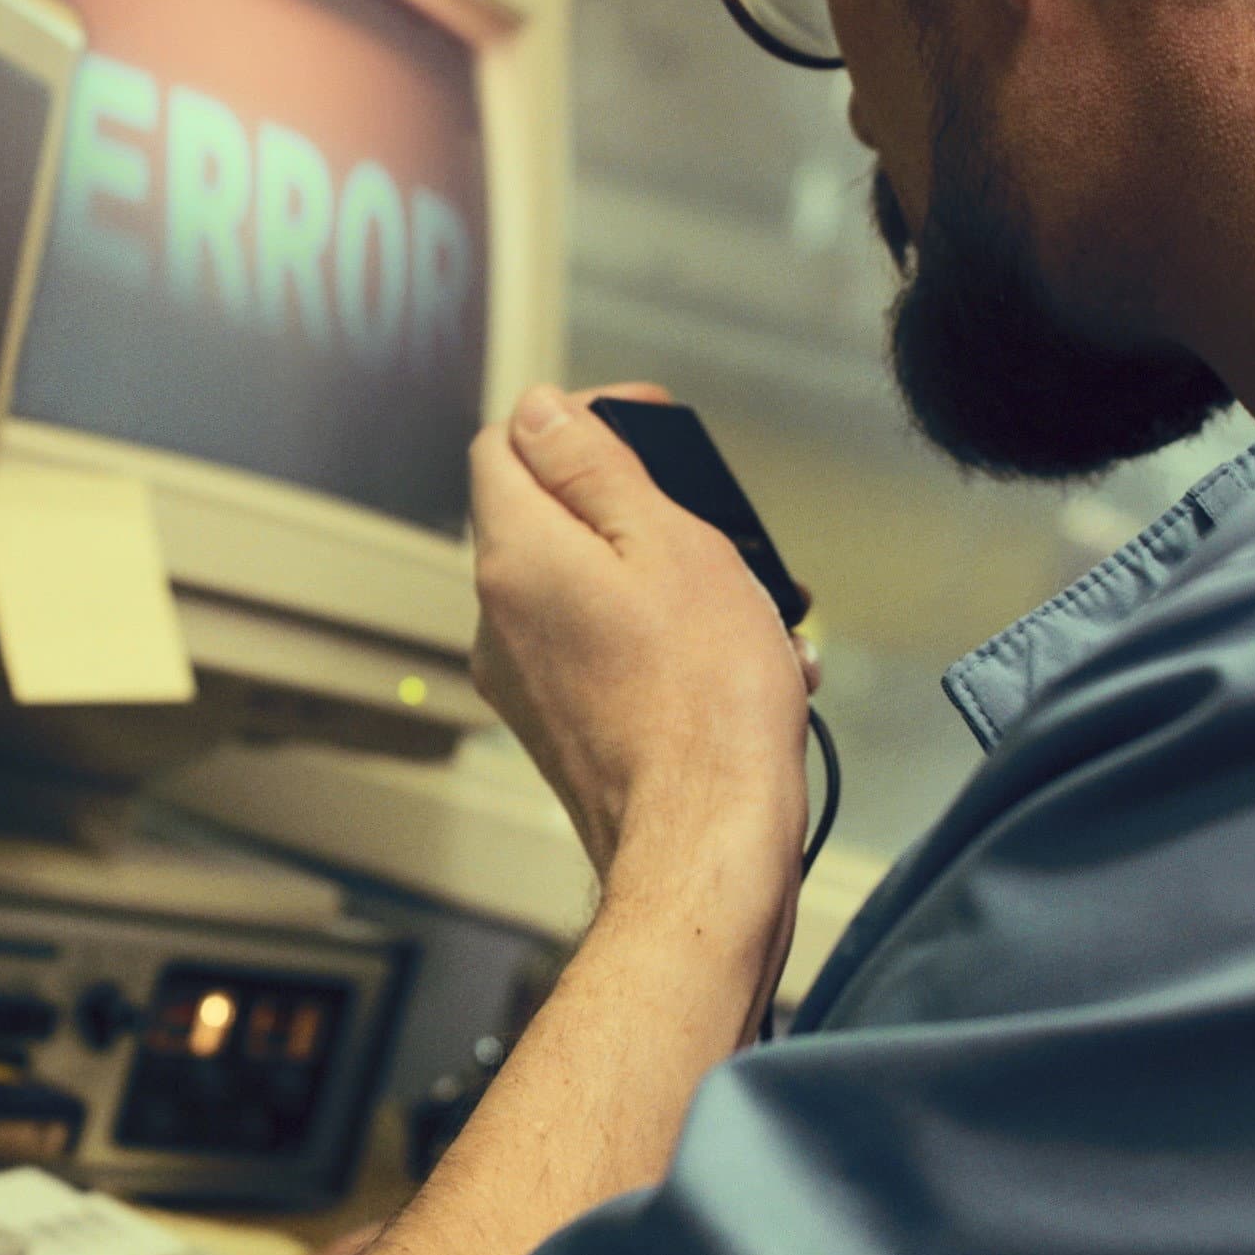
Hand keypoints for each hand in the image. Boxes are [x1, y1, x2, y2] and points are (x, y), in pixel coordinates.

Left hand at [469, 383, 810, 884]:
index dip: (577, 418)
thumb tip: (538, 411)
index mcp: (514, 556)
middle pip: (552, 514)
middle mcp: (497, 617)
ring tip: (757, 607)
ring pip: (591, 586)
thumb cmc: (704, 700)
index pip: (506, 441)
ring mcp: (523, 678)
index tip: (647, 428)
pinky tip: (744, 663)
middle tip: (721, 524)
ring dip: (673, 578)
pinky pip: (606, 650)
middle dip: (641, 506)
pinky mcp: (558, 725)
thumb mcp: (668, 541)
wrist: (707, 843)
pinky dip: (666, 640)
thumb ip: (592, 467)